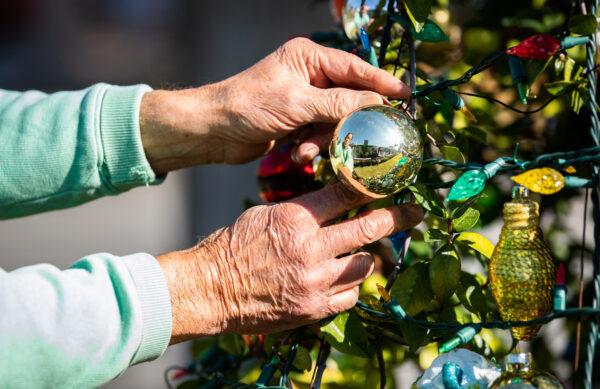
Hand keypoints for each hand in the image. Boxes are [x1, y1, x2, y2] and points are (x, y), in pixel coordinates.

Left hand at [140, 38, 409, 173]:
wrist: (214, 131)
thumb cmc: (248, 106)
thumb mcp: (297, 104)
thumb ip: (338, 103)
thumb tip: (377, 103)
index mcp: (308, 58)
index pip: (354, 68)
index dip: (381, 82)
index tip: (406, 95)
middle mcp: (308, 74)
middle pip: (347, 97)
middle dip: (347, 121)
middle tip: (365, 137)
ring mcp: (302, 98)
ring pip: (333, 119)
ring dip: (324, 139)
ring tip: (308, 150)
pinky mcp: (296, 120)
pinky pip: (318, 133)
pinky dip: (311, 146)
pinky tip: (298, 154)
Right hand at [157, 182, 422, 342]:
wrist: (213, 289)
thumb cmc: (234, 246)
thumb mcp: (266, 214)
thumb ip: (302, 211)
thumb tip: (333, 204)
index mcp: (296, 219)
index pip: (347, 195)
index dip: (375, 188)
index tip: (394, 185)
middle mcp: (311, 249)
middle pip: (367, 229)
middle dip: (397, 218)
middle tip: (416, 214)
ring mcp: (314, 281)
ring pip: (364, 265)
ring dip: (368, 257)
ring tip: (363, 253)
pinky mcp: (313, 307)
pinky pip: (350, 295)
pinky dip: (351, 285)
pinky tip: (342, 279)